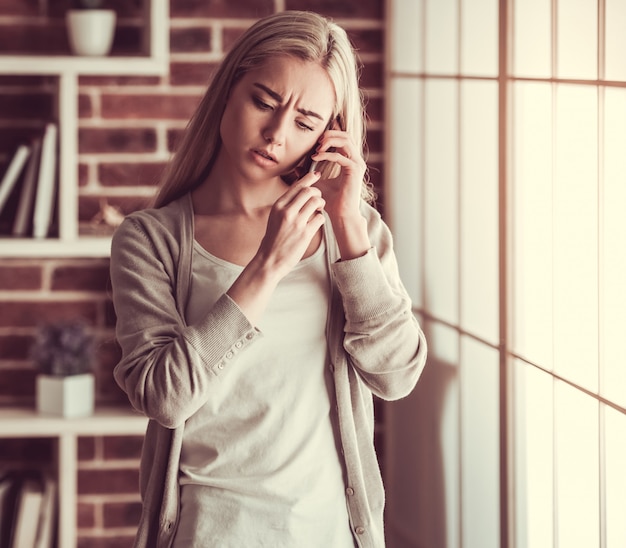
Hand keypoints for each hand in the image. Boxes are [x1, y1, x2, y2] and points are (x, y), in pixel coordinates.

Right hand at [256, 171, 325, 278]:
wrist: (269, 260)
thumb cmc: (273, 239)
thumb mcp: (274, 217)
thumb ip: (286, 205)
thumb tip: (300, 192)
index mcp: (278, 206)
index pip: (297, 186)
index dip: (309, 178)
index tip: (316, 175)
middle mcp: (287, 211)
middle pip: (309, 191)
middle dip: (317, 192)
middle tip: (318, 198)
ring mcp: (296, 223)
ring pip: (316, 202)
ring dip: (321, 204)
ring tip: (319, 209)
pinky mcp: (305, 234)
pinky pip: (320, 218)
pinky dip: (321, 218)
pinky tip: (317, 222)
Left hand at [309, 127, 370, 259]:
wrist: (341, 215)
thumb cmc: (331, 201)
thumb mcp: (318, 183)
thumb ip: (310, 173)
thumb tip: (297, 167)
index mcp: (350, 161)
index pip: (343, 139)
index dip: (331, 133)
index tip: (316, 137)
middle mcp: (356, 160)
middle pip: (345, 135)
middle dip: (329, 134)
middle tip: (315, 141)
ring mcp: (357, 164)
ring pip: (345, 141)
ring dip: (329, 141)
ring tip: (316, 148)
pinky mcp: (355, 170)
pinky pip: (340, 156)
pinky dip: (327, 155)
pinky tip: (316, 157)